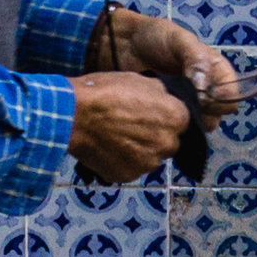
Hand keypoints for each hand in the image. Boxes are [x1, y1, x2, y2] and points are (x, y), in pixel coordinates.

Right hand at [70, 71, 192, 184]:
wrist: (75, 115)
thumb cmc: (106, 93)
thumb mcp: (140, 80)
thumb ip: (160, 94)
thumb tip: (166, 99)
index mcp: (176, 118)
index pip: (181, 121)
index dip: (165, 116)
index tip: (151, 114)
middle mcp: (167, 144)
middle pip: (168, 142)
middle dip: (155, 135)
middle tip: (132, 125)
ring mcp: (148, 163)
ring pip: (150, 157)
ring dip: (140, 149)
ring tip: (117, 135)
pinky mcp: (129, 175)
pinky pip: (131, 168)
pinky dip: (123, 160)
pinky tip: (109, 147)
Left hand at [98, 4, 243, 123]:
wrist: (125, 45)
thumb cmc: (155, 36)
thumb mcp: (179, 40)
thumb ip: (196, 59)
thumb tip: (204, 88)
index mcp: (217, 71)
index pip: (232, 97)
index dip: (221, 100)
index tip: (201, 95)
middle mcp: (207, 90)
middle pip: (217, 116)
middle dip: (202, 112)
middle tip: (181, 101)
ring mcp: (188, 103)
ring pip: (198, 125)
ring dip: (185, 119)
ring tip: (167, 104)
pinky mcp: (169, 113)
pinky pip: (178, 127)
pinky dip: (170, 123)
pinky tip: (157, 111)